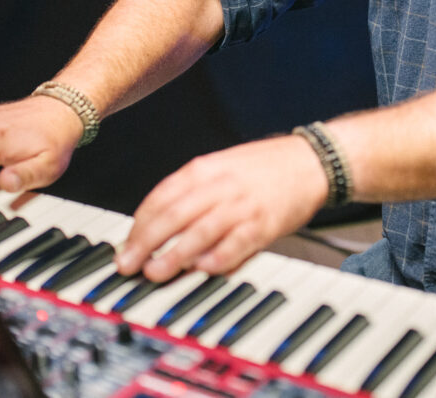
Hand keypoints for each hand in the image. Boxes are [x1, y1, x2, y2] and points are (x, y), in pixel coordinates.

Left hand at [114, 135, 328, 282]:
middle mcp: (220, 186)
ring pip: (199, 232)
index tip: (126, 245)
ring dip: (173, 255)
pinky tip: (200, 271)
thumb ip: (191, 191)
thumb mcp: (220, 166)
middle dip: (145, 242)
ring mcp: (242, 206)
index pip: (161, 196)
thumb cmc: (263, 167)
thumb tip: (156, 222)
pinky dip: (216, 260)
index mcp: (205, 169)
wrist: (310, 162)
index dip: (139, 224)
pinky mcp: (264, 225)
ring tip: (154, 272)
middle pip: (173, 216)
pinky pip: (235, 246)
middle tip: (128, 264)